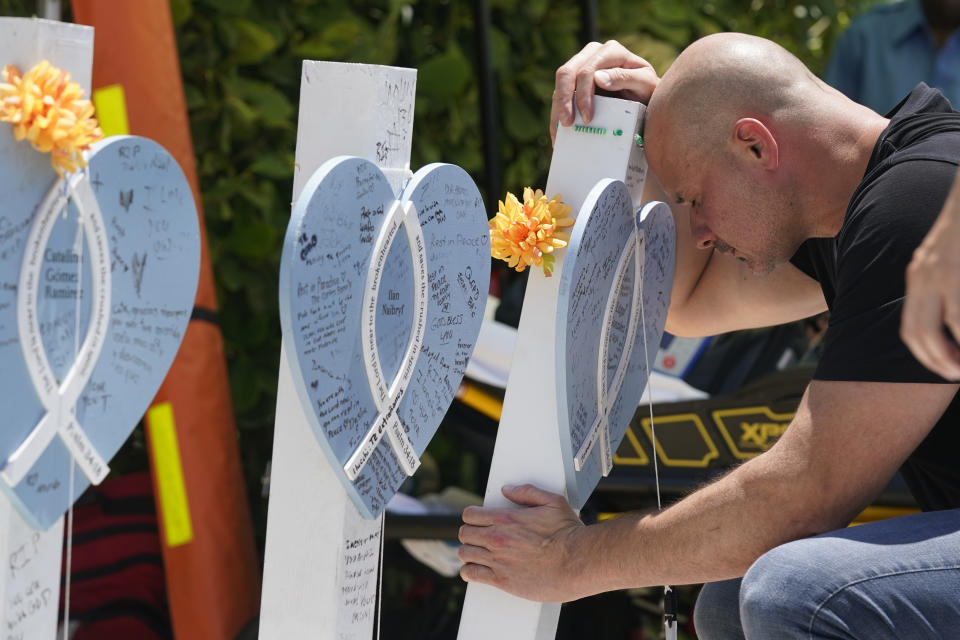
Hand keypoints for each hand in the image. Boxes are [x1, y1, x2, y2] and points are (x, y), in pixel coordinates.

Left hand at [458, 484, 587, 601]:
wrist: (577, 562)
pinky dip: (469, 572)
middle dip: (470, 534)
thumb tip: (507, 490)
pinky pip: (472, 575)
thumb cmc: (568, 532)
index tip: (477, 521)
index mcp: (506, 519)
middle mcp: (497, 539)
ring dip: (469, 552)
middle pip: (465, 534)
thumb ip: (527, 492)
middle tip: (478, 538)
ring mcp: (498, 561)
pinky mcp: (502, 581)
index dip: (472, 517)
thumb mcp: (552, 502)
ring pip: (465, 554)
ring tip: (477, 554)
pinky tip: (473, 571)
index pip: (470, 515)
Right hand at [550, 40, 659, 144]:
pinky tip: (559, 130)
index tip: (587, 118)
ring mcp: (581, 65)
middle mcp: (592, 54)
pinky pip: (560, 93)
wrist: (644, 96)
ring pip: (560, 83)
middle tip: (567, 124)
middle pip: (567, 72)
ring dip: (557, 108)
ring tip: (560, 132)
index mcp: (610, 51)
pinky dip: (557, 112)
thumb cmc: (647, 89)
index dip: (583, 94)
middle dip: (564, 100)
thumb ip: (625, 78)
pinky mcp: (575, 81)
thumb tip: (598, 78)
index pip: (588, 70)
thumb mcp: (645, 84)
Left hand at [902, 172, 959, 379]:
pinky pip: (959, 316)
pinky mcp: (956, 272)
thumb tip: (949, 317)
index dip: (925, 353)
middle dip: (934, 361)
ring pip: (942, 328)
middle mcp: (924, 276)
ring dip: (953, 354)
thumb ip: (943, 284)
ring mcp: (942, 273)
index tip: (943, 367)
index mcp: (919, 274)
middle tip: (953, 375)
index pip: (912, 326)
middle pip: (918, 334)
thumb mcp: (947, 256)